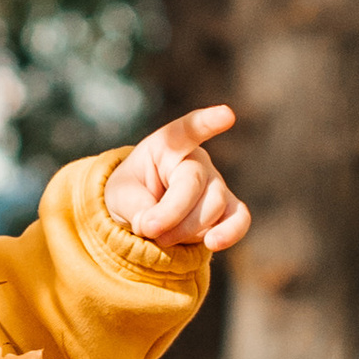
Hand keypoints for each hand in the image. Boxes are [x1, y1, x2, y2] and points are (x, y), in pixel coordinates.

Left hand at [105, 104, 251, 253]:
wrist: (145, 217)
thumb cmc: (132, 194)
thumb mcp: (120, 194)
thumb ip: (135, 205)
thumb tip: (155, 226)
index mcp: (168, 146)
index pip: (187, 131)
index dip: (207, 123)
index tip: (227, 115)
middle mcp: (197, 161)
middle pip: (194, 183)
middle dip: (170, 213)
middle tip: (148, 229)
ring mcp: (216, 184)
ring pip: (213, 206)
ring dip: (185, 230)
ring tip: (162, 239)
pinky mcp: (227, 210)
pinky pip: (239, 219)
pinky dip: (229, 233)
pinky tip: (213, 243)